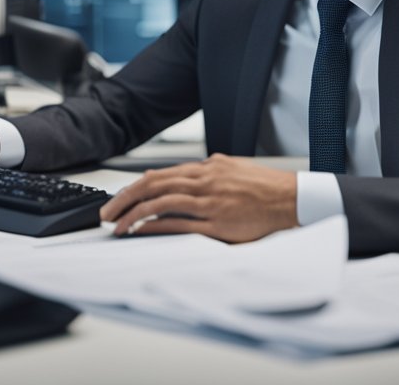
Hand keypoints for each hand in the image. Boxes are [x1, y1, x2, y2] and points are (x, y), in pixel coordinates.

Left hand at [99, 154, 298, 243]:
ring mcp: (209, 202)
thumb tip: (180, 172)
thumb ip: (205, 171)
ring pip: (160, 202)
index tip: (119, 197)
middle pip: (152, 185)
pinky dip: (155, 226)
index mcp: (206, 167)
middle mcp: (204, 181)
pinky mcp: (216, 224)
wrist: (292, 200)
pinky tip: (140, 231)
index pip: (159, 174)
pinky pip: (178, 224)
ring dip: (133, 214)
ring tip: (116, 225)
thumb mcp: (231, 169)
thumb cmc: (264, 187)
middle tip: (106, 212)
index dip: (135, 186)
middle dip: (124, 199)